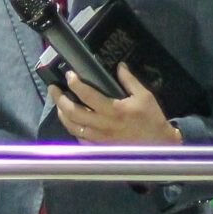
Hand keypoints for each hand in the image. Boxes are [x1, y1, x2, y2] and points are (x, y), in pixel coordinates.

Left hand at [48, 63, 182, 147]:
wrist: (159, 146)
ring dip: (62, 114)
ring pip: (72, 127)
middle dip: (59, 99)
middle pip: (72, 112)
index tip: (69, 75)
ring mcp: (99, 138)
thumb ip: (129, 81)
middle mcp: (102, 124)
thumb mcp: (144, 96)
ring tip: (58, 104)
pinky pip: (79, 139)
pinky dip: (72, 129)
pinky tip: (71, 122)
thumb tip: (119, 66)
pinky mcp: (100, 147)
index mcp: (113, 110)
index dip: (75, 83)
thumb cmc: (152, 119)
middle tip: (53, 88)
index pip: (87, 95)